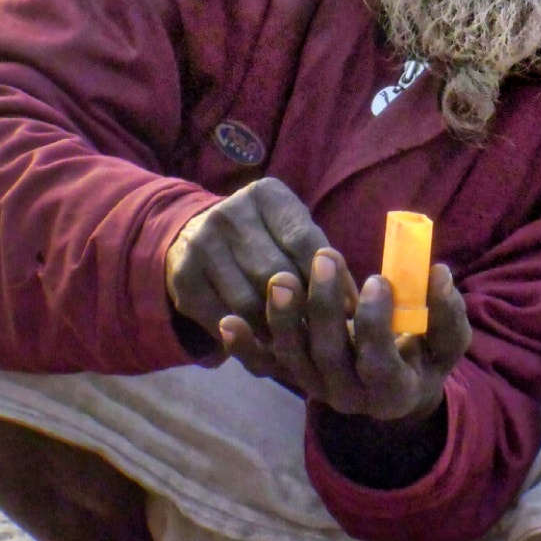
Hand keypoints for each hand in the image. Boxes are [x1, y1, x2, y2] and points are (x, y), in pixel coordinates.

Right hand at [165, 178, 344, 342]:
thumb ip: (319, 258)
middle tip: (329, 335)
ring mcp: (201, 246)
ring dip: (279, 329)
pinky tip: (270, 345)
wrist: (195, 238)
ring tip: (303, 345)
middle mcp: (228, 214)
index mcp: (265, 195)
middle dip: (305, 308)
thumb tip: (356, 304)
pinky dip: (251, 338)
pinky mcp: (184, 280)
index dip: (331, 280)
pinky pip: (225, 319)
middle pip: (277, 273)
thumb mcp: (291, 232)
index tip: (352, 311)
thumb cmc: (264, 239)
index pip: (304, 241)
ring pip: (251, 303)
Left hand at [219, 248, 470, 424]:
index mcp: (392, 389)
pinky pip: (264, 366)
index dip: (374, 323)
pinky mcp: (292, 376)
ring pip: (291, 358)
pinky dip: (243, 347)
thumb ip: (447, 312)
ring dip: (282, 319)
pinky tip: (226, 321)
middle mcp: (348, 396)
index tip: (378, 280)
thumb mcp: (448, 340)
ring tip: (280, 278)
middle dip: (323, 307)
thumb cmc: (425, 355)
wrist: (395, 386)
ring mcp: (315, 387)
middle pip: (327, 356)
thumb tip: (438, 273)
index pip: (377, 361)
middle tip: (325, 259)